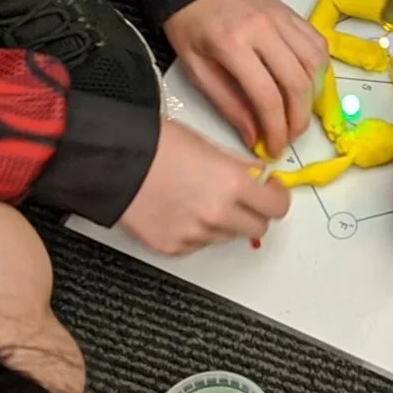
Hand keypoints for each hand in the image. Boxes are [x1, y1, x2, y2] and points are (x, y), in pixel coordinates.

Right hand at [120, 119, 289, 255]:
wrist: (115, 161)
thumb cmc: (157, 144)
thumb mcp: (210, 145)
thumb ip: (239, 166)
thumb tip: (259, 176)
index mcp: (234, 184)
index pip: (277, 206)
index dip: (276, 198)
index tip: (272, 191)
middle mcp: (219, 214)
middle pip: (258, 228)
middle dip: (255, 213)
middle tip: (243, 199)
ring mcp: (195, 234)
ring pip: (227, 237)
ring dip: (224, 222)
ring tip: (201, 199)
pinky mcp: (173, 248)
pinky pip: (198, 244)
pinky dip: (197, 232)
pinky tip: (181, 210)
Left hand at [164, 0, 327, 156]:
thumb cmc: (189, 22)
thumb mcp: (196, 68)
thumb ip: (227, 102)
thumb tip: (253, 135)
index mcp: (232, 44)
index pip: (266, 96)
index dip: (274, 130)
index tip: (273, 149)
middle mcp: (264, 30)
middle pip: (297, 83)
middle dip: (298, 119)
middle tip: (289, 137)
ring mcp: (283, 19)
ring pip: (314, 64)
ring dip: (313, 96)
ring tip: (299, 114)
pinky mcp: (293, 14)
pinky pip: (318, 44)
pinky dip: (319, 69)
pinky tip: (308, 84)